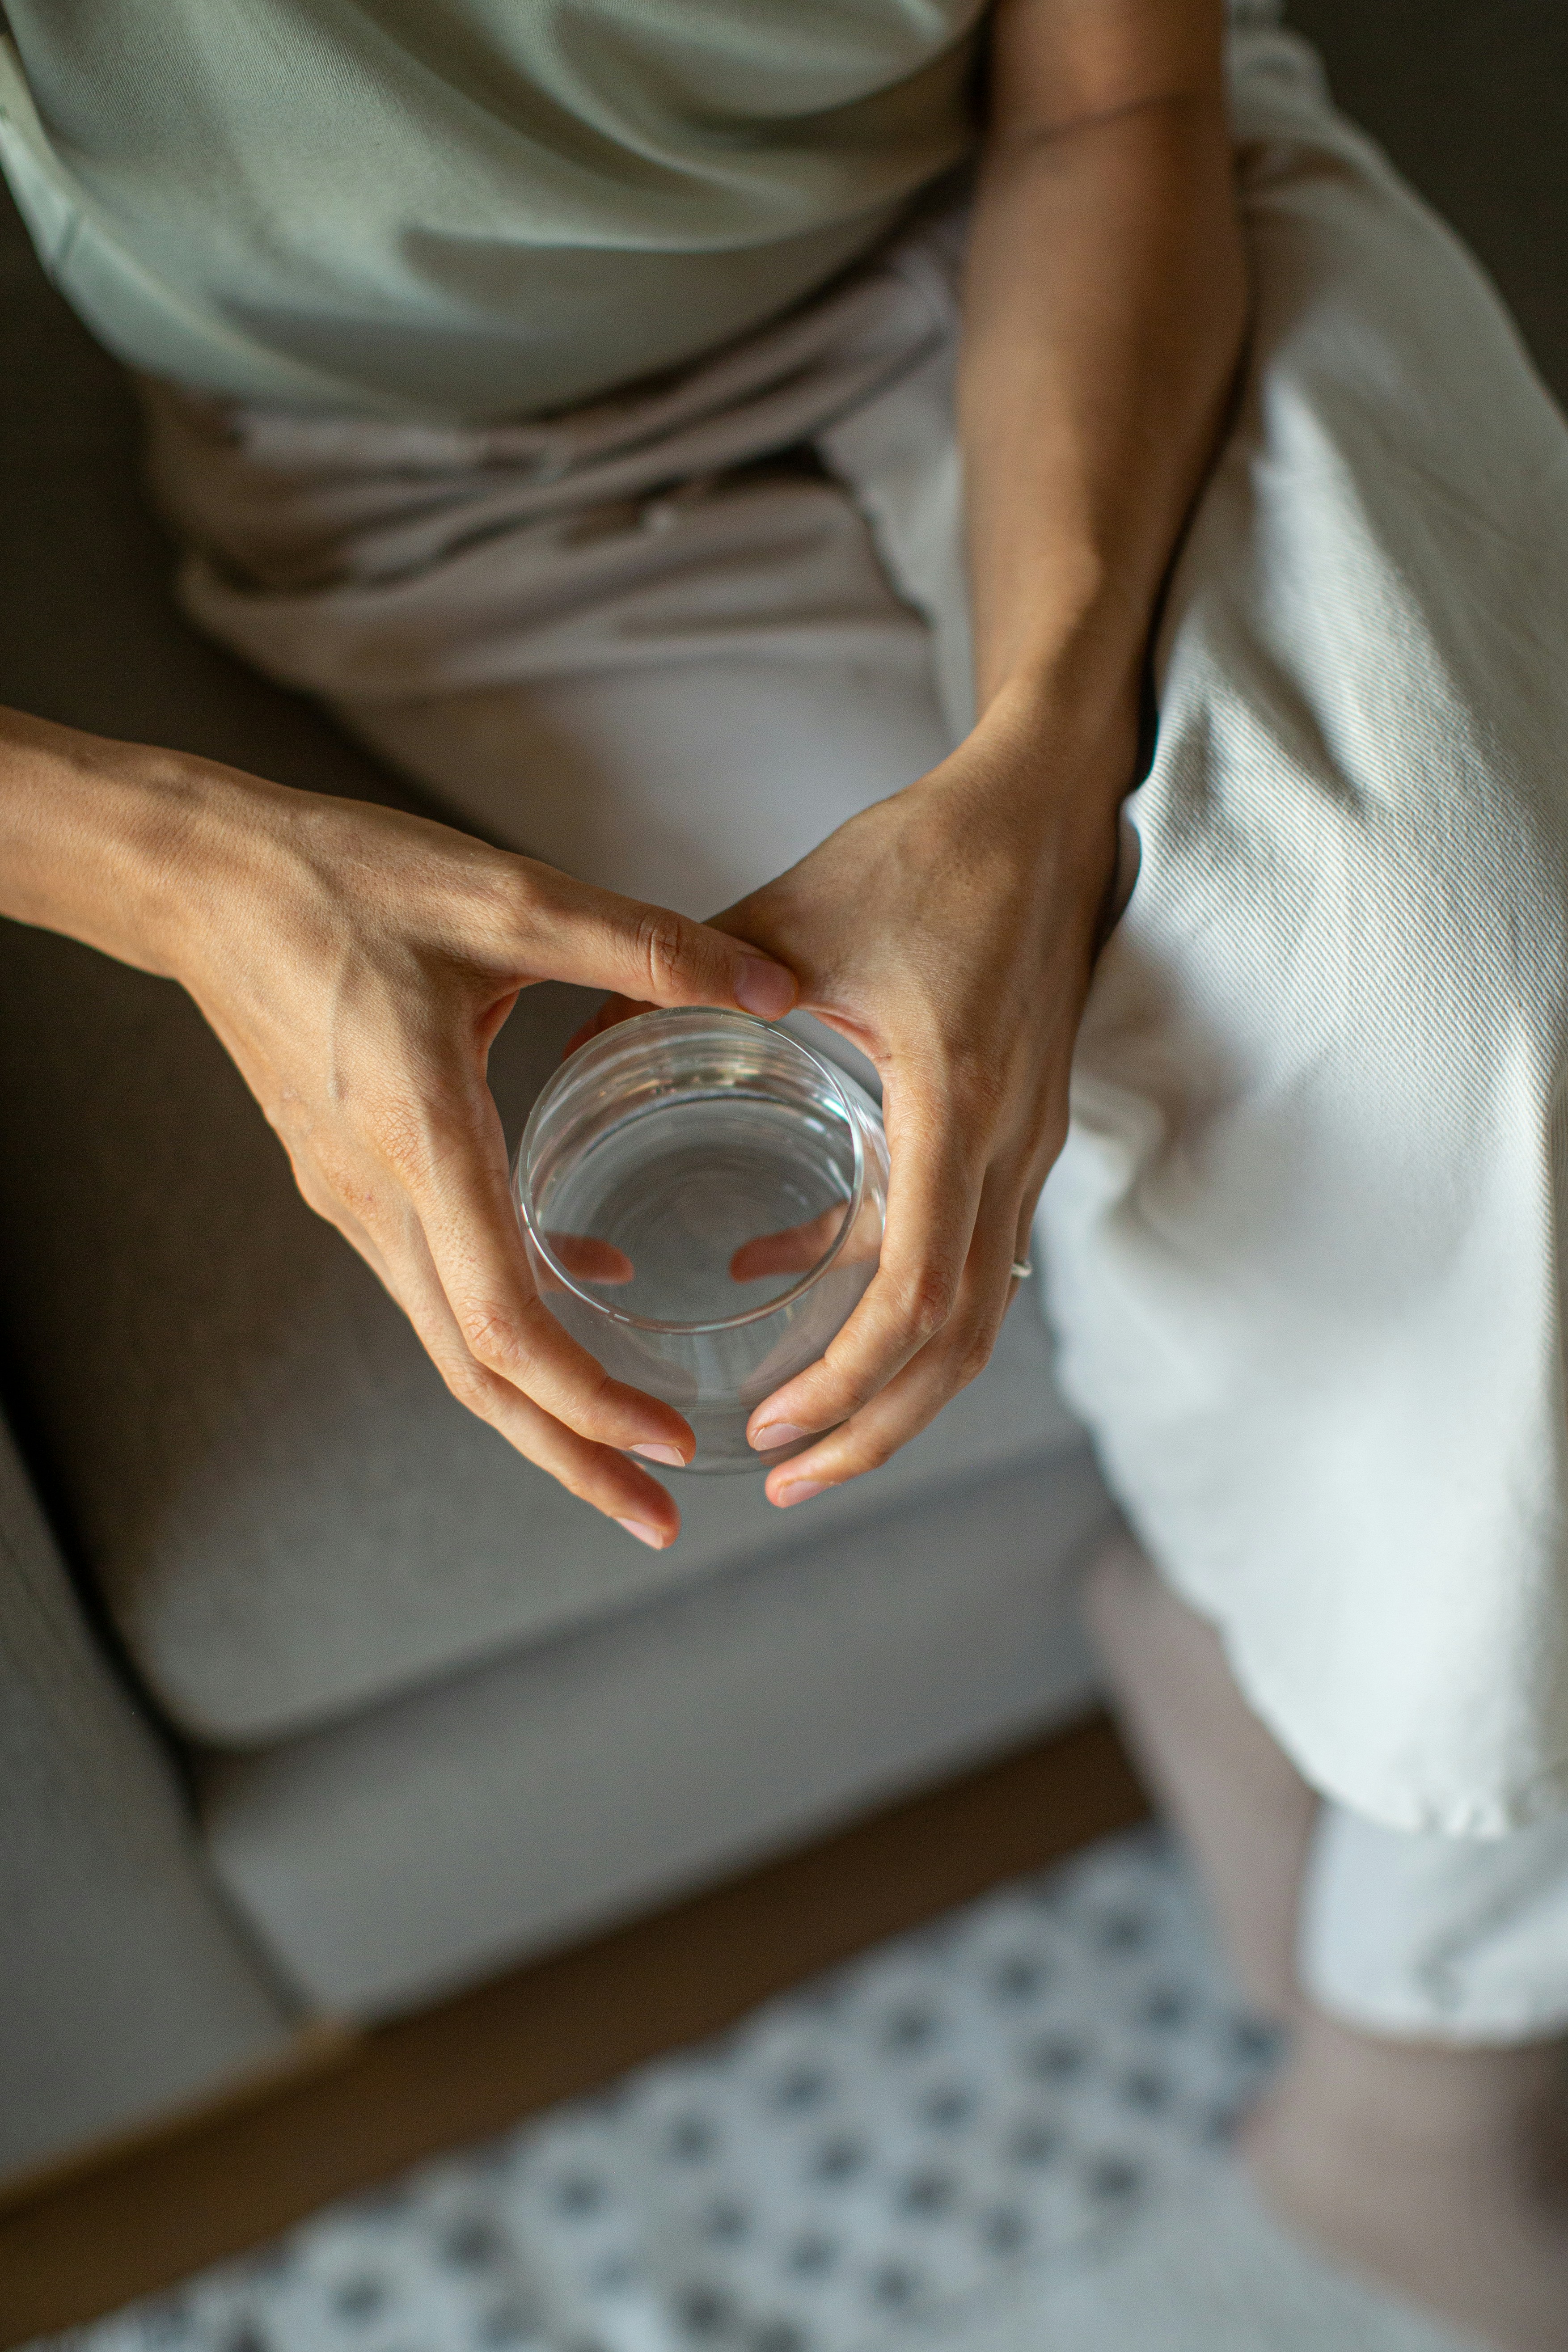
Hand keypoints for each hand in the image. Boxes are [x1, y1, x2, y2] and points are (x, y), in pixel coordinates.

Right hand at [0, 712, 795, 1548]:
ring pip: (451, 1340)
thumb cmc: (341, 880)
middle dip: (569, 1454)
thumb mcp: (506, 898)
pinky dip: (510, 1319)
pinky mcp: (350, 1177)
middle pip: (474, 1370)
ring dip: (539, 1406)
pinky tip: (590, 1288)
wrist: (203, 879)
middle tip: (658, 1519)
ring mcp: (354, 1197)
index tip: (669, 1442)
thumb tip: (776, 991)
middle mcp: (378, 1194)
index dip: (587, 1397)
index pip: (501, 1317)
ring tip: (629, 1449)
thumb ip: (643, 948)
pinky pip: (436, 1282)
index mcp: (419, 1136)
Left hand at [582, 687, 1132, 1508]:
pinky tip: (795, 1286)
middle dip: (878, 1426)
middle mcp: (1009, 1143)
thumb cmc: (927, 855)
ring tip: (807, 1436)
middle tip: (785, 1479)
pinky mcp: (1022, 1132)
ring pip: (981, 1313)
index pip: (921, 1290)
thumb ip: (685, 982)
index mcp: (956, 1101)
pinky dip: (897, 1297)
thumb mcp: (793, 918)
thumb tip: (577, 1040)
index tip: (774, 1426)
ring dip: (900, 1388)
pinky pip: (968, 1249)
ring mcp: (1028, 1145)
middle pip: (964, 1340)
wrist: (1046, 810)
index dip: (851, 1379)